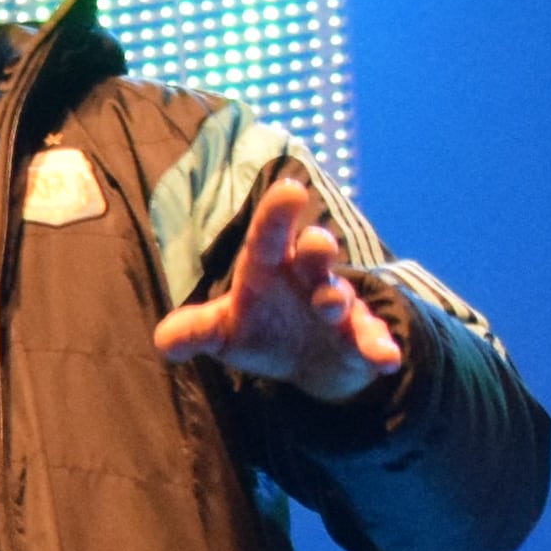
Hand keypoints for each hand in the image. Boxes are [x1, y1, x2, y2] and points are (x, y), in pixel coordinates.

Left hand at [154, 174, 405, 402]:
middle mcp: (307, 279)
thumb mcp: (224, 331)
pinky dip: (378, 347)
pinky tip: (386, 358)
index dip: (276, 215)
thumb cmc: (263, 328)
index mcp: (270, 268)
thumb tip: (164, 342)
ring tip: (330, 306)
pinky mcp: (359, 340)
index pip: (268, 238)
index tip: (290, 189)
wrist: (308, 361)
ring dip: (337, 299)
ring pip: (340, 297)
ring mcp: (336, 308)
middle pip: (313, 256)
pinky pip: (371, 340)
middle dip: (315, 248)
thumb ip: (196, 330)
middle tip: (316, 242)